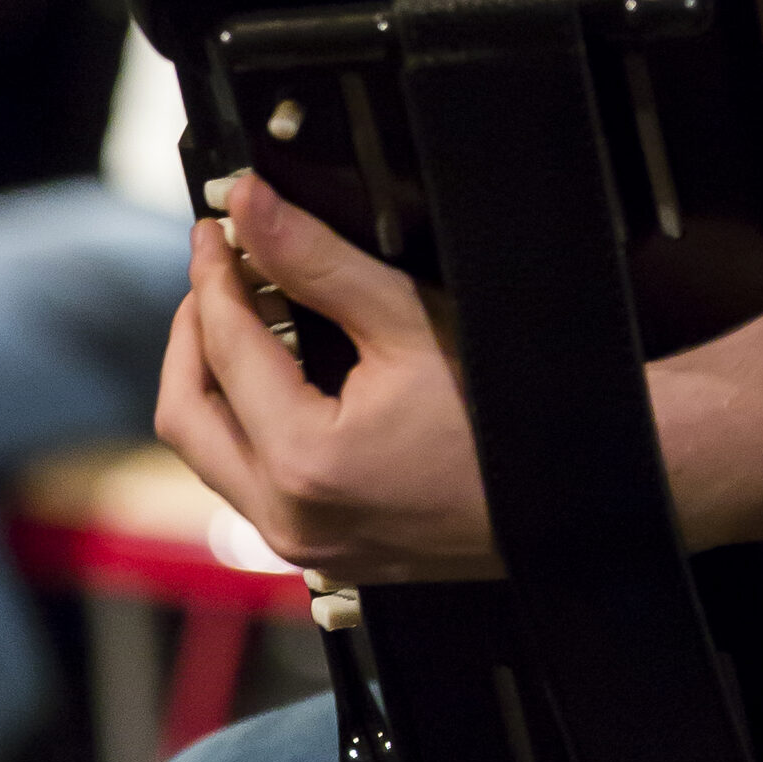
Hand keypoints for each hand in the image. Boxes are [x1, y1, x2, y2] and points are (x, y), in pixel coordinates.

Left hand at [157, 172, 496, 583]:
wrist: (576, 487)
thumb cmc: (507, 409)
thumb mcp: (408, 320)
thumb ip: (317, 261)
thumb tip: (252, 208)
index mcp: (304, 461)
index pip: (225, 345)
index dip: (214, 275)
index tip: (217, 227)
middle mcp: (287, 518)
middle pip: (186, 412)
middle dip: (193, 331)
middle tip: (220, 271)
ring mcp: (302, 546)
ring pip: (211, 453)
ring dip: (216, 380)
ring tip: (250, 315)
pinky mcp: (322, 553)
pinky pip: (249, 483)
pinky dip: (247, 423)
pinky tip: (282, 377)